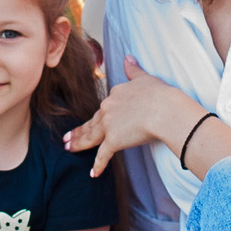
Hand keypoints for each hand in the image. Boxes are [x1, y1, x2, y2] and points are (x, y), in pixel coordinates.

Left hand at [63, 57, 199, 175]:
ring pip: (91, 136)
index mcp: (115, 95)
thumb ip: (134, 69)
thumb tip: (128, 57)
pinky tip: (93, 173)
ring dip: (79, 144)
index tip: (89, 122)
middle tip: (67, 138)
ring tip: (68, 148)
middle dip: (78, 131)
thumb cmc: (159, 94)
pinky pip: (103, 155)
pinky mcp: (113, 140)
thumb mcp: (145, 78)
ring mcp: (109, 125)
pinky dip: (98, 165)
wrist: (164, 109)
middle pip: (91, 122)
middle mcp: (108, 108)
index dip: (97, 116)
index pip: (104, 108)